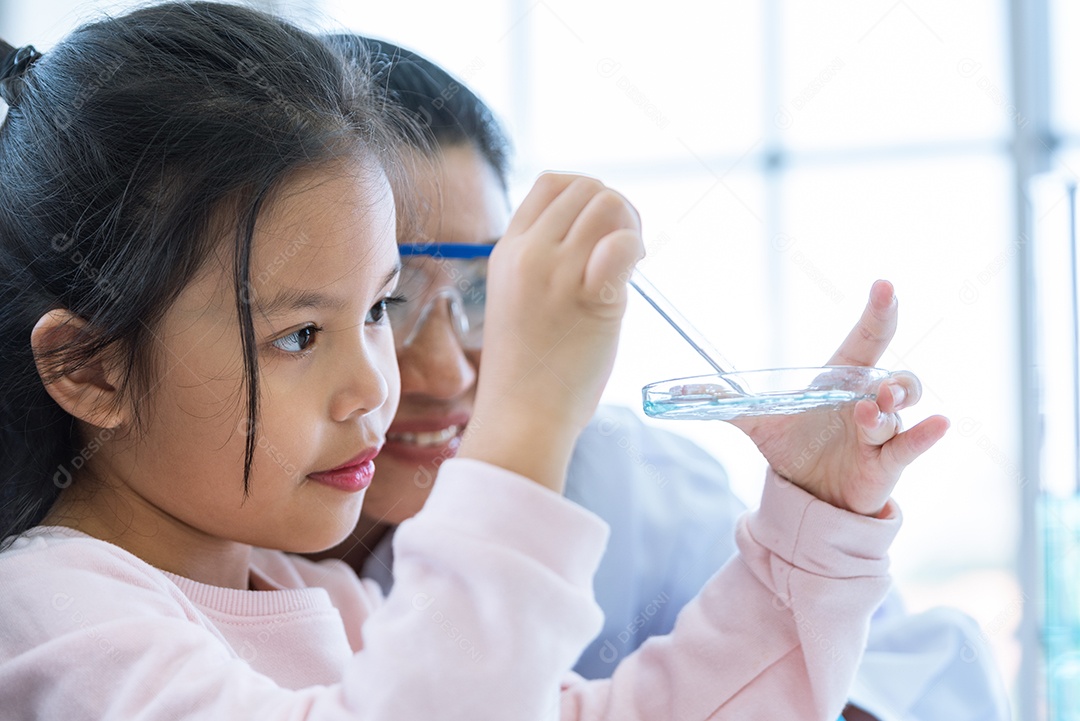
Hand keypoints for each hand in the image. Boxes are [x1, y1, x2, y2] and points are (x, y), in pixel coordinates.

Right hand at [458, 173, 642, 491]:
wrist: (522, 416)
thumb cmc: (529, 369)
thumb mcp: (519, 299)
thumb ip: (547, 263)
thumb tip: (601, 237)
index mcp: (508, 250)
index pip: (553, 183)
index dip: (588, 196)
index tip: (602, 233)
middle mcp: (529, 253)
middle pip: (587, 187)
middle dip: (618, 209)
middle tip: (626, 252)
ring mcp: (556, 273)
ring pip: (608, 203)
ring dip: (632, 225)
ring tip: (631, 264)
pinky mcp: (588, 298)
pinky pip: (623, 242)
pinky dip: (636, 247)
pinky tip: (635, 273)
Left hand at [728, 280, 948, 515]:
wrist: (806, 495)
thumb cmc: (794, 448)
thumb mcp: (758, 423)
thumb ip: (727, 404)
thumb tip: (681, 393)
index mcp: (840, 380)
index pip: (866, 338)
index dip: (878, 312)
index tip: (885, 287)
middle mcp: (867, 400)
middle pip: (893, 375)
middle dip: (889, 374)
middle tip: (876, 384)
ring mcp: (881, 431)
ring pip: (898, 411)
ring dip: (889, 409)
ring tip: (872, 411)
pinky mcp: (888, 463)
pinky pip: (913, 445)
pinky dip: (926, 434)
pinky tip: (939, 423)